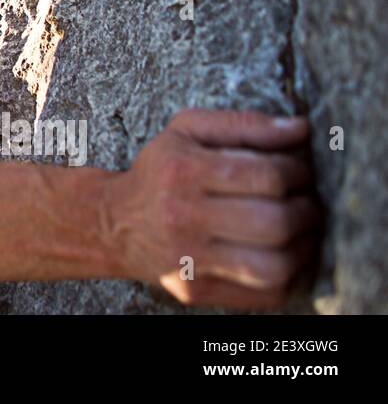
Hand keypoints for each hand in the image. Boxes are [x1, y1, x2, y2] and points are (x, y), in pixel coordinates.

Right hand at [104, 108, 322, 308]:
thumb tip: (300, 129)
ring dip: (302, 248)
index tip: (300, 171)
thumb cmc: (159, 172)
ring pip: (273, 266)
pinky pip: (263, 294)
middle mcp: (182, 217)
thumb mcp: (187, 131)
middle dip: (306, 210)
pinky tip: (283, 254)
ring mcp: (188, 260)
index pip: (266, 176)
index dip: (298, 172)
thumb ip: (243, 124)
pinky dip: (288, 276)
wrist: (113, 222)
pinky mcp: (195, 290)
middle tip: (306, 201)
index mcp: (182, 171)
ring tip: (301, 230)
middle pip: (275, 222)